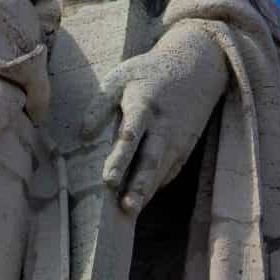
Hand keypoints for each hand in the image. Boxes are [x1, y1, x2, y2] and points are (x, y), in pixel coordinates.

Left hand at [79, 21, 231, 214]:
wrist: (197, 66)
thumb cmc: (149, 72)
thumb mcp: (121, 77)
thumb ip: (100, 105)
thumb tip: (83, 135)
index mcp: (144, 107)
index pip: (131, 137)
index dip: (120, 160)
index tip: (109, 181)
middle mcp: (163, 127)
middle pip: (151, 161)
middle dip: (139, 186)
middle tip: (126, 209)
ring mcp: (177, 139)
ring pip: (161, 171)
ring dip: (147, 192)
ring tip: (130, 212)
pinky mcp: (184, 147)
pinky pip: (169, 171)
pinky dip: (156, 185)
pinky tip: (141, 198)